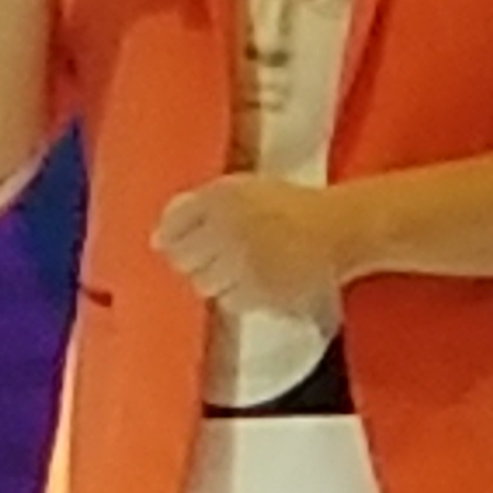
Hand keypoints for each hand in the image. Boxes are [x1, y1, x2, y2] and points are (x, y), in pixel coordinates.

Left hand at [151, 175, 349, 317]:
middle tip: (219, 255)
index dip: (174, 238)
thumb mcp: (237, 190)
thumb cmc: (285, 206)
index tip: (186, 242)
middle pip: (182, 260)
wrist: (336, 229)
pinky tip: (257, 280)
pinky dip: (238, 295)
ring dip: (216, 279)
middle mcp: (227, 230)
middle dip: (195, 259)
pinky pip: (230, 302)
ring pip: (204, 284)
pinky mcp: (261, 292)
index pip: (172, 227)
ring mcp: (244, 264)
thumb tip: (155, 241)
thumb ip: (193, 210)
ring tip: (242, 267)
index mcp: (220, 198)